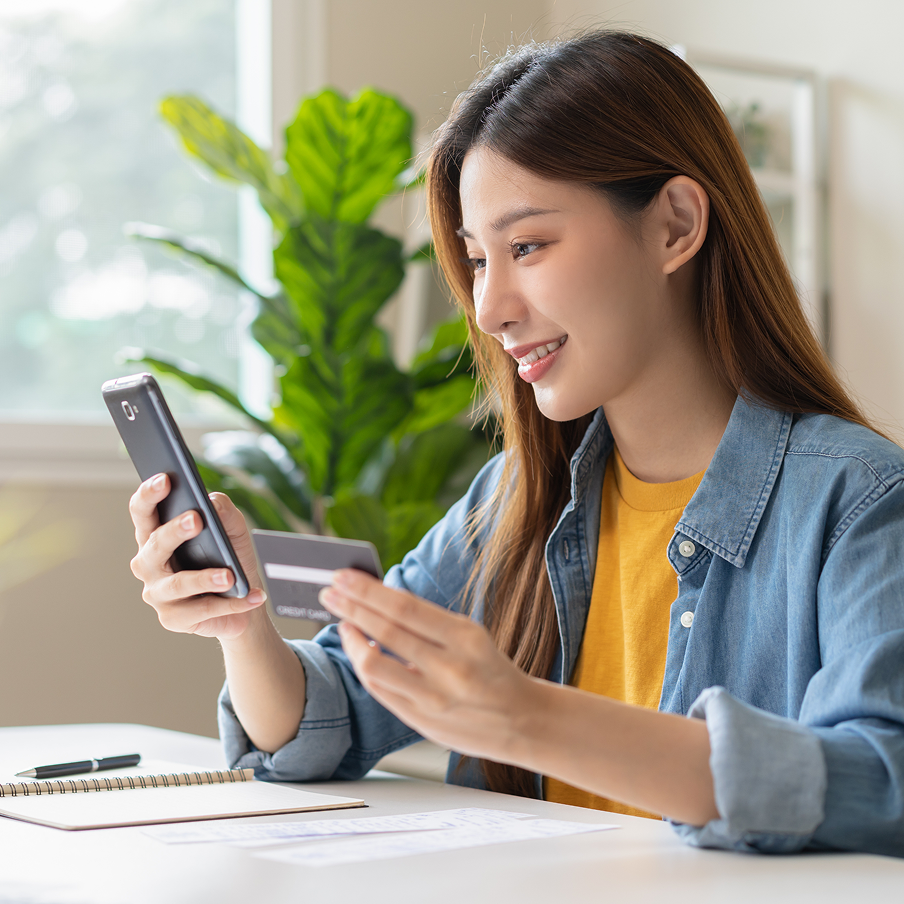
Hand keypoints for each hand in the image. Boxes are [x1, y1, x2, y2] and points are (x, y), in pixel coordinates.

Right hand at [129, 473, 265, 639]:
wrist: (244, 601)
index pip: (143, 512)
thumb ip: (225, 512)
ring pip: (178, 583)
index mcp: (156, 536)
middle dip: (174, 531)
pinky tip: (252, 596)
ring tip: (230, 575)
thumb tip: (212, 502)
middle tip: (195, 519)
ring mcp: (158, 593)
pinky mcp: (173, 619)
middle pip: (155, 545)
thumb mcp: (234, 532)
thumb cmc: (230, 560)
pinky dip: (231, 604)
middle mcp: (149, 564)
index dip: (149, 495)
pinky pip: (202, 610)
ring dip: (206, 578)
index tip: (166, 479)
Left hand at [320, 570, 536, 761]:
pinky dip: (365, 667)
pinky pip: (381, 691)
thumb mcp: (472, 636)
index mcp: (466, 637)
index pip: (405, 607)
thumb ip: (428, 622)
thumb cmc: (492, 671)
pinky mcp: (422, 721)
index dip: (368, 591)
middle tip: (329, 591)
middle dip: (351, 608)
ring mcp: (434, 698)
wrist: (522, 720)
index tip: (344, 577)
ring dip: (351, 640)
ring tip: (342, 622)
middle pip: (386, 631)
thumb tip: (380, 598)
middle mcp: (449, 667)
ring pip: (375, 665)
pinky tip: (359, 651)